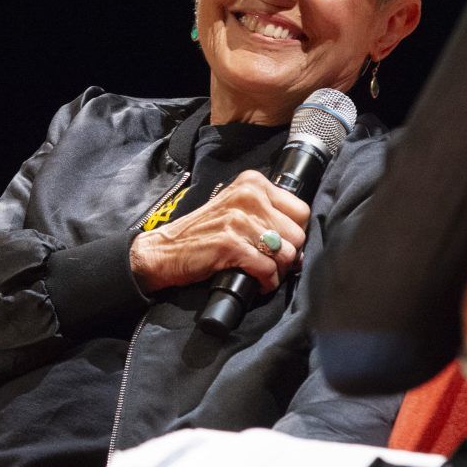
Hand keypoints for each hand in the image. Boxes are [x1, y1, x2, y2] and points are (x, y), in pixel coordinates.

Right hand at [128, 171, 308, 294]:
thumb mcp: (236, 210)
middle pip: (297, 234)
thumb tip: (299, 247)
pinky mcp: (231, 244)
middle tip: (271, 262)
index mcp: (252, 183)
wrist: (165, 250)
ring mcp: (239, 220)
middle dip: (288, 254)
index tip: (281, 244)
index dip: (295, 232)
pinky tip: (257, 283)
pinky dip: (266, 282)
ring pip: (286, 253)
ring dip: (278, 270)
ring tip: (263, 272)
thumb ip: (267, 217)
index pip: (301, 210)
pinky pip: (268, 269)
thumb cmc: (203, 233)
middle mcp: (248, 196)